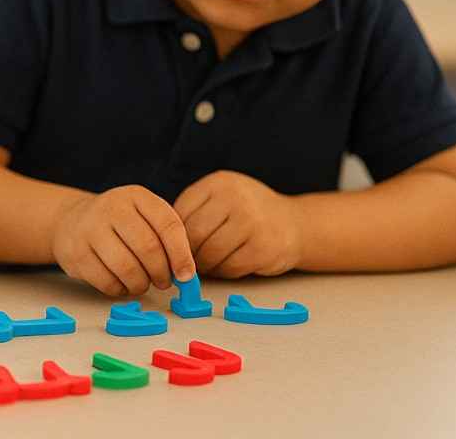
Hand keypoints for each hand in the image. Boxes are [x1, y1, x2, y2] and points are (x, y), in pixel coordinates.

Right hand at [51, 185, 195, 296]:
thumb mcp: (144, 217)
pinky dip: (120, 289)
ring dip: (141, 284)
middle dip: (161, 273)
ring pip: (127, 268)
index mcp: (136, 196)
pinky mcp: (76, 253)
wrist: (73, 221)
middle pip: (148, 248)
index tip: (186, 275)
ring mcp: (90, 229)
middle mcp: (111, 207)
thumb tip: (186, 274)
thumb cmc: (120, 225)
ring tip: (142, 283)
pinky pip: (107, 281)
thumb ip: (166, 238)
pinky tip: (122, 283)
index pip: (168, 225)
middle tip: (164, 282)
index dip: (181, 254)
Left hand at [174, 170, 302, 277]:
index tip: (173, 244)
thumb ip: (194, 210)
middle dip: (186, 252)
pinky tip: (224, 266)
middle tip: (186, 260)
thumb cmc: (247, 213)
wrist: (294, 224)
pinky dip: (221, 272)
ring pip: (209, 254)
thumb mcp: (220, 197)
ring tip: (205, 264)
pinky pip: (229, 268)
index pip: (180, 212)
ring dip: (203, 265)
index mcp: (218, 183)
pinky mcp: (264, 248)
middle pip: (194, 234)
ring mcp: (252, 223)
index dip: (173, 234)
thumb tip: (162, 238)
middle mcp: (236, 198)